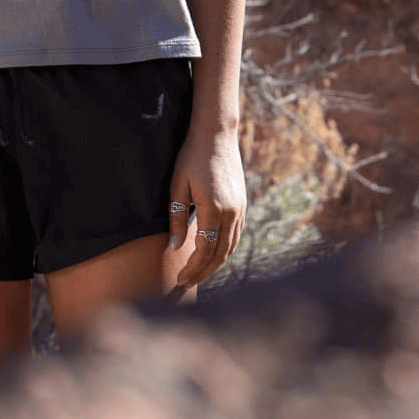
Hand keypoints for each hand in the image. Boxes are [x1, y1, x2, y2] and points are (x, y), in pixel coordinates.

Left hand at [167, 123, 245, 289]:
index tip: (179, 280)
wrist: (217, 135)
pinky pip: (235, 237)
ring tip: (197, 274)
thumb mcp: (177, 186)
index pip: (204, 250)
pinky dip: (224, 251)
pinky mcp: (242, 206)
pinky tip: (213, 256)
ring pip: (230, 248)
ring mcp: (240, 210)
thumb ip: (176, 218)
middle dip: (203, 272)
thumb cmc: (191, 157)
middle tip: (186, 283)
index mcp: (214, 209)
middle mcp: (231, 213)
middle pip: (219, 255)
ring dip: (214, 265)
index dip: (192, 268)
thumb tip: (175, 247)